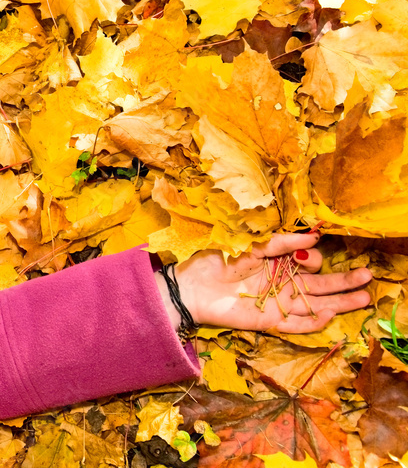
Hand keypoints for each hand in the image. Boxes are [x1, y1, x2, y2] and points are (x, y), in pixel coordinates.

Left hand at [172, 233, 372, 333]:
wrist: (192, 286)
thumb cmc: (218, 259)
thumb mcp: (251, 245)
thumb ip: (282, 242)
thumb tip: (315, 237)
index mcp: (278, 263)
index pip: (309, 263)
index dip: (313, 259)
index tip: (306, 254)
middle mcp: (283, 284)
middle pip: (320, 285)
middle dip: (344, 281)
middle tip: (368, 276)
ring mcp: (278, 303)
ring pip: (316, 305)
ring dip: (340, 302)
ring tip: (364, 296)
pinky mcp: (270, 321)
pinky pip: (297, 324)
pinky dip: (314, 321)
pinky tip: (330, 313)